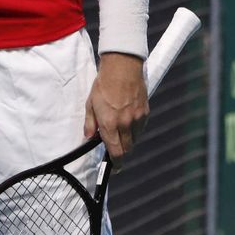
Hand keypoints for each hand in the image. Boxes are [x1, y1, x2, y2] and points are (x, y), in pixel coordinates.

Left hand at [84, 53, 147, 167]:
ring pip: (135, 139)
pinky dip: (135, 130)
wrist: (122, 67)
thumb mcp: (90, 104)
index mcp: (110, 123)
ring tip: (120, 131)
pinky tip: (128, 122)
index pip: (116, 152)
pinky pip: (141, 128)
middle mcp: (125, 124)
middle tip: (115, 150)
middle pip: (127, 149)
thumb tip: (89, 137)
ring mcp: (137, 119)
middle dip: (121, 153)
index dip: (115, 163)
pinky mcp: (145, 112)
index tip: (114, 168)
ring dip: (128, 141)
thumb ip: (90, 123)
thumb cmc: (104, 84)